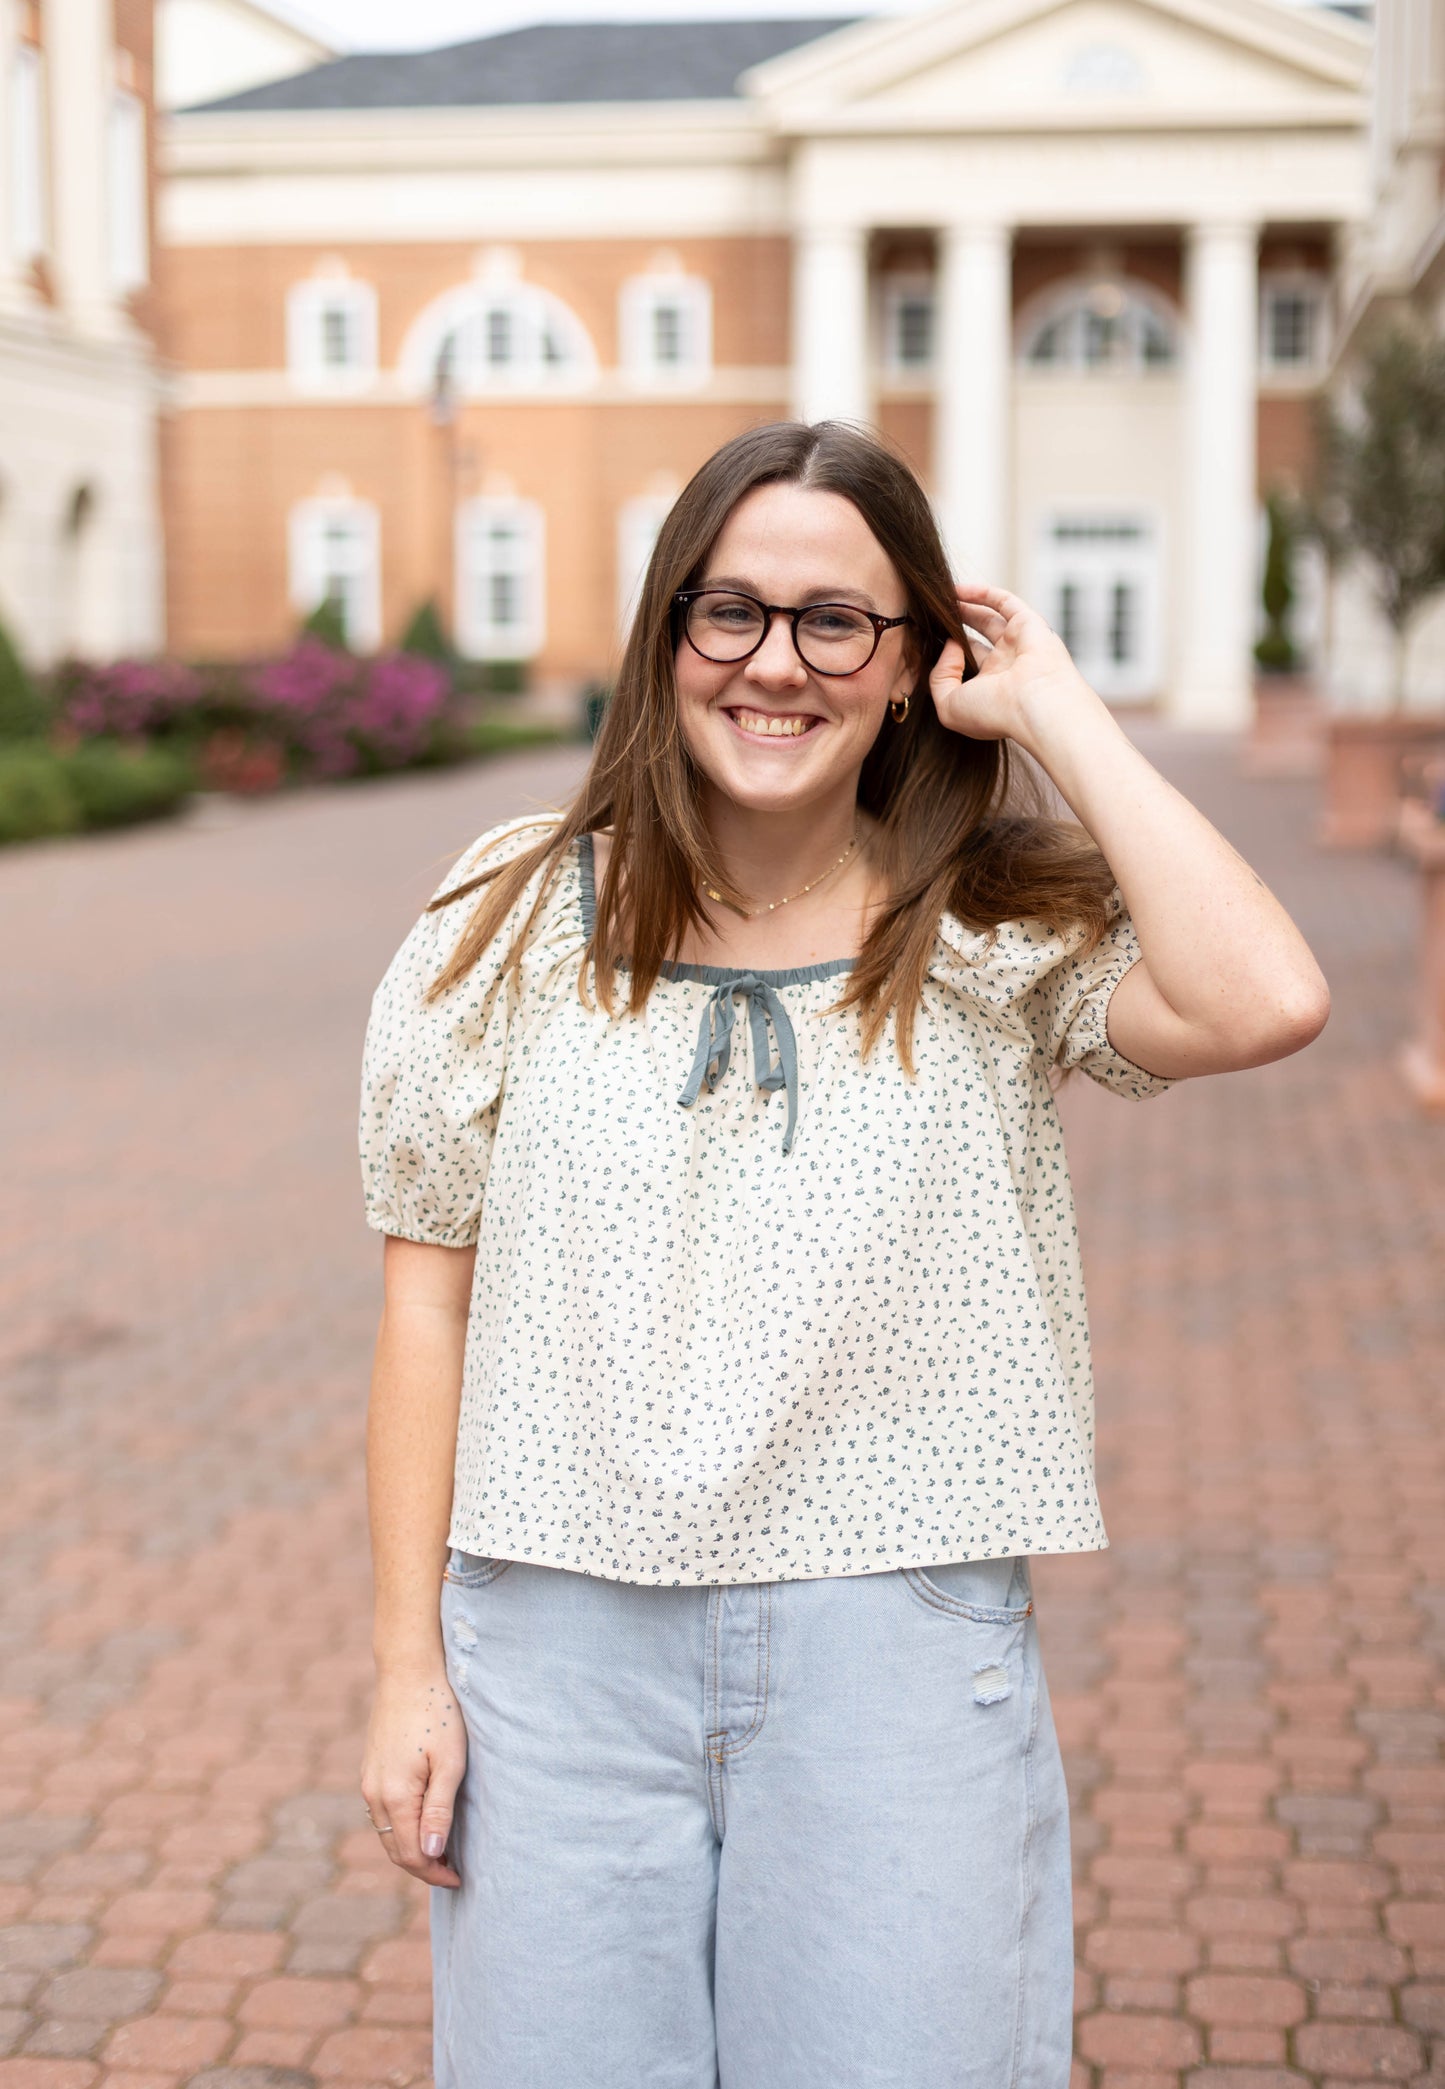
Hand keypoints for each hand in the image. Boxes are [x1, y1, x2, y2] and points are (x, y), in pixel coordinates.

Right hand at [360, 1667, 466, 1888]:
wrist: (409, 1671)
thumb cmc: (438, 1712)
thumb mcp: (449, 1762)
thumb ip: (439, 1811)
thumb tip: (429, 1856)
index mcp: (394, 1795)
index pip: (410, 1855)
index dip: (434, 1873)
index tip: (460, 1879)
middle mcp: (374, 1793)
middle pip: (395, 1849)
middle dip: (422, 1866)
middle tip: (454, 1871)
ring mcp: (368, 1780)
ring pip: (387, 1831)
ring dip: (411, 1847)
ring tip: (443, 1852)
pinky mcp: (371, 1768)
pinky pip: (383, 1811)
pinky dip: (401, 1826)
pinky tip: (423, 1822)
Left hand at [929, 582, 1102, 756]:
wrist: (1036, 706)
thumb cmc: (994, 713)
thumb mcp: (949, 705)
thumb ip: (940, 677)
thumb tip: (949, 645)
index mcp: (990, 689)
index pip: (965, 666)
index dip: (945, 653)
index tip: (924, 641)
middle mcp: (1005, 666)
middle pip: (975, 640)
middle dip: (953, 628)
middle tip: (931, 616)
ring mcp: (1018, 644)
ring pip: (988, 619)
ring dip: (965, 608)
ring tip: (940, 598)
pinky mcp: (1029, 624)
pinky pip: (1004, 602)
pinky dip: (982, 594)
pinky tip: (958, 590)